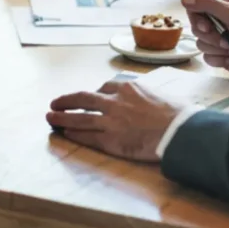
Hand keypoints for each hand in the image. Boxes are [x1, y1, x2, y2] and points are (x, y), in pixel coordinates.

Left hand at [46, 80, 185, 162]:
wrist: (179, 131)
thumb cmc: (177, 113)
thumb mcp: (159, 95)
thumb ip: (145, 95)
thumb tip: (147, 99)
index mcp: (128, 88)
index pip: (104, 87)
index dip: (94, 93)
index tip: (88, 98)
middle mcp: (115, 102)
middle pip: (83, 98)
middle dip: (67, 100)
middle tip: (54, 103)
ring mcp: (111, 121)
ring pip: (79, 118)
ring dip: (62, 117)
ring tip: (50, 118)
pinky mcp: (110, 140)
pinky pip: (87, 136)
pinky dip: (74, 134)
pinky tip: (65, 134)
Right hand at [181, 0, 228, 79]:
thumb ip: (207, 4)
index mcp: (220, 7)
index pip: (195, 9)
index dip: (197, 19)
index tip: (207, 25)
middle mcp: (217, 22)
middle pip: (195, 29)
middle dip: (211, 36)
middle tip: (226, 38)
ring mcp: (218, 39)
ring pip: (200, 45)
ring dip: (217, 49)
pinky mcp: (220, 55)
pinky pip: (207, 59)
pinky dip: (221, 60)